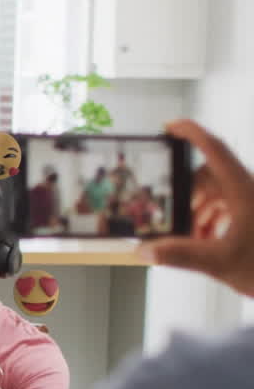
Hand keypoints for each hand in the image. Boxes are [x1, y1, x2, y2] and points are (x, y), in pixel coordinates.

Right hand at [138, 119, 253, 297]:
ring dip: (198, 211)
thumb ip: (180, 256)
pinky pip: (230, 207)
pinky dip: (212, 219)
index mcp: (244, 190)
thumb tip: (146, 251)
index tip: (170, 125)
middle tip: (169, 214)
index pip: (214, 149)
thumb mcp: (221, 262)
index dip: (191, 133)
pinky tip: (206, 240)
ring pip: (218, 194)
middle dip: (186, 195)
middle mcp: (250, 190)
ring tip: (189, 236)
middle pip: (209, 176)